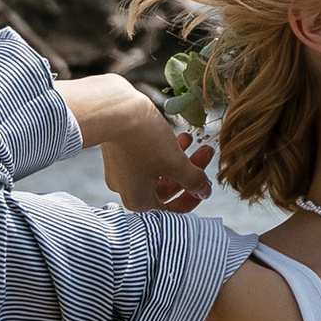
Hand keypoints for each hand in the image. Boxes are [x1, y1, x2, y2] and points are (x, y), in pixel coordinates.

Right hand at [57, 74, 212, 213]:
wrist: (113, 110)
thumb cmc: (143, 140)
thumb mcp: (175, 162)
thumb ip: (193, 180)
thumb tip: (204, 192)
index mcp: (139, 200)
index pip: (170, 210)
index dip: (192, 198)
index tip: (205, 184)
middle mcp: (127, 189)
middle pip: (166, 188)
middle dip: (190, 171)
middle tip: (206, 154)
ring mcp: (122, 170)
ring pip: (159, 170)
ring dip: (180, 157)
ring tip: (197, 141)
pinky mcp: (121, 151)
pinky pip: (149, 157)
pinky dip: (166, 150)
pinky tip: (181, 136)